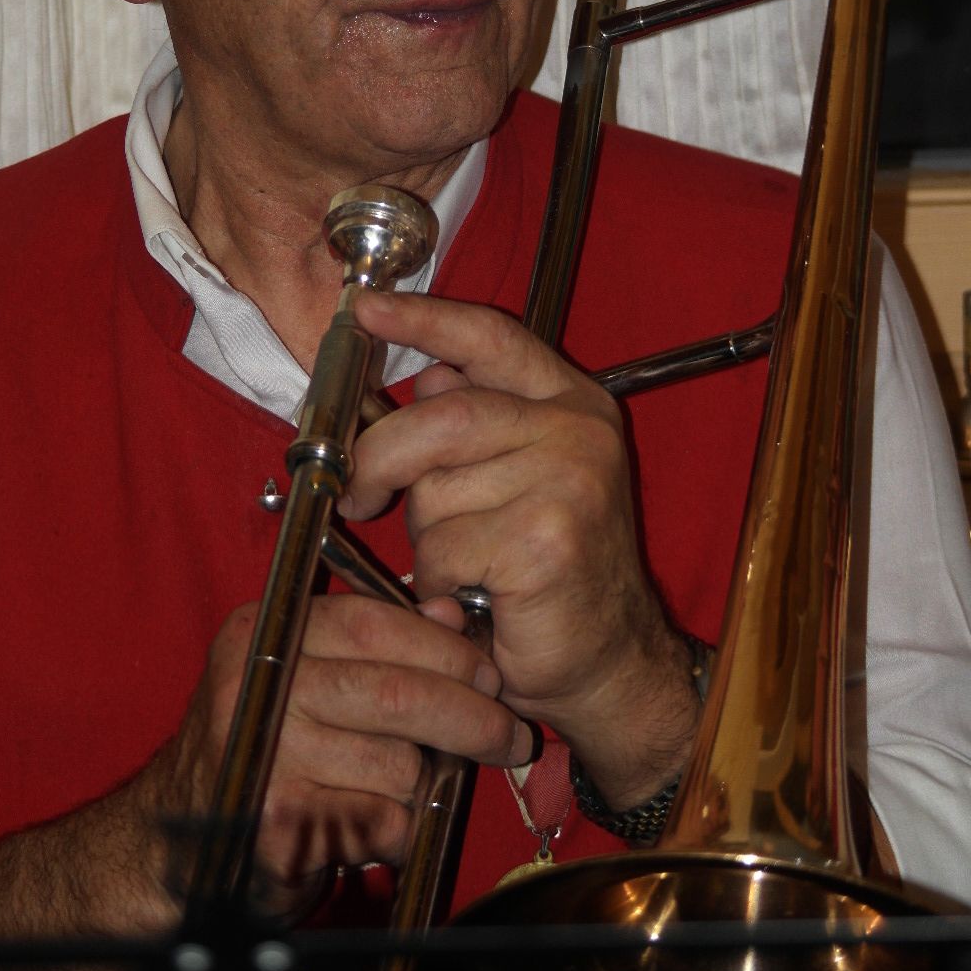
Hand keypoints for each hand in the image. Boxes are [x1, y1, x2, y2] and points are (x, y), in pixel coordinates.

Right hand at [148, 590, 533, 918]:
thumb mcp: (308, 675)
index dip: (444, 649)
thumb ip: (378, 641)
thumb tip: (452, 615)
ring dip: (425, 782)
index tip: (490, 675)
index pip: (372, 623)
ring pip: (395, 765)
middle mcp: (257, 685)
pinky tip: (374, 826)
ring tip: (410, 786)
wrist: (175, 837)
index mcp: (264, 634)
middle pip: (394, 694)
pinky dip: (396, 829)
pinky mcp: (277, 822)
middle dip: (469, 717)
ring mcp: (263, 754)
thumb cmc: (261, 745)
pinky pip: (378, 822)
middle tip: (508, 737)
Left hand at [344, 290, 702, 810]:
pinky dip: (436, 581)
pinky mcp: (545, 540)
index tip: (365, 308)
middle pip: (440, 416)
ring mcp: (569, 482)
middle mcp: (579, 431)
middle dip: (380, 457)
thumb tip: (424, 379)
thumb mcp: (520, 478)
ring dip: (425, 537)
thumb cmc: (552, 574)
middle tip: (360, 494)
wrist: (610, 662)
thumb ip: (476, 424)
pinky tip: (473, 596)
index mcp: (573, 403)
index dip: (421, 317)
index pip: (489, 335)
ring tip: (464, 563)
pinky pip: (442, 548)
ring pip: (433, 490)